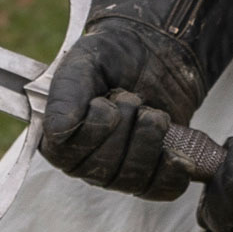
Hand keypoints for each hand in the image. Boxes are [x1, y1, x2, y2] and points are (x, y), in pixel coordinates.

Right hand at [37, 0, 232, 198]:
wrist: (161, 42)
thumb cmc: (119, 44)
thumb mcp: (89, 54)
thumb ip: (69, 89)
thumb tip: (55, 130)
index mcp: (58, 130)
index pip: (70, 152)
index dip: (99, 129)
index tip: (118, 98)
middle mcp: (84, 155)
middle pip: (102, 169)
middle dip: (131, 129)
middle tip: (142, 98)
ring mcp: (119, 166)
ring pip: (132, 179)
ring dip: (153, 144)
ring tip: (159, 111)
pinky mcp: (155, 170)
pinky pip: (159, 189)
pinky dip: (173, 168)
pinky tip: (177, 141)